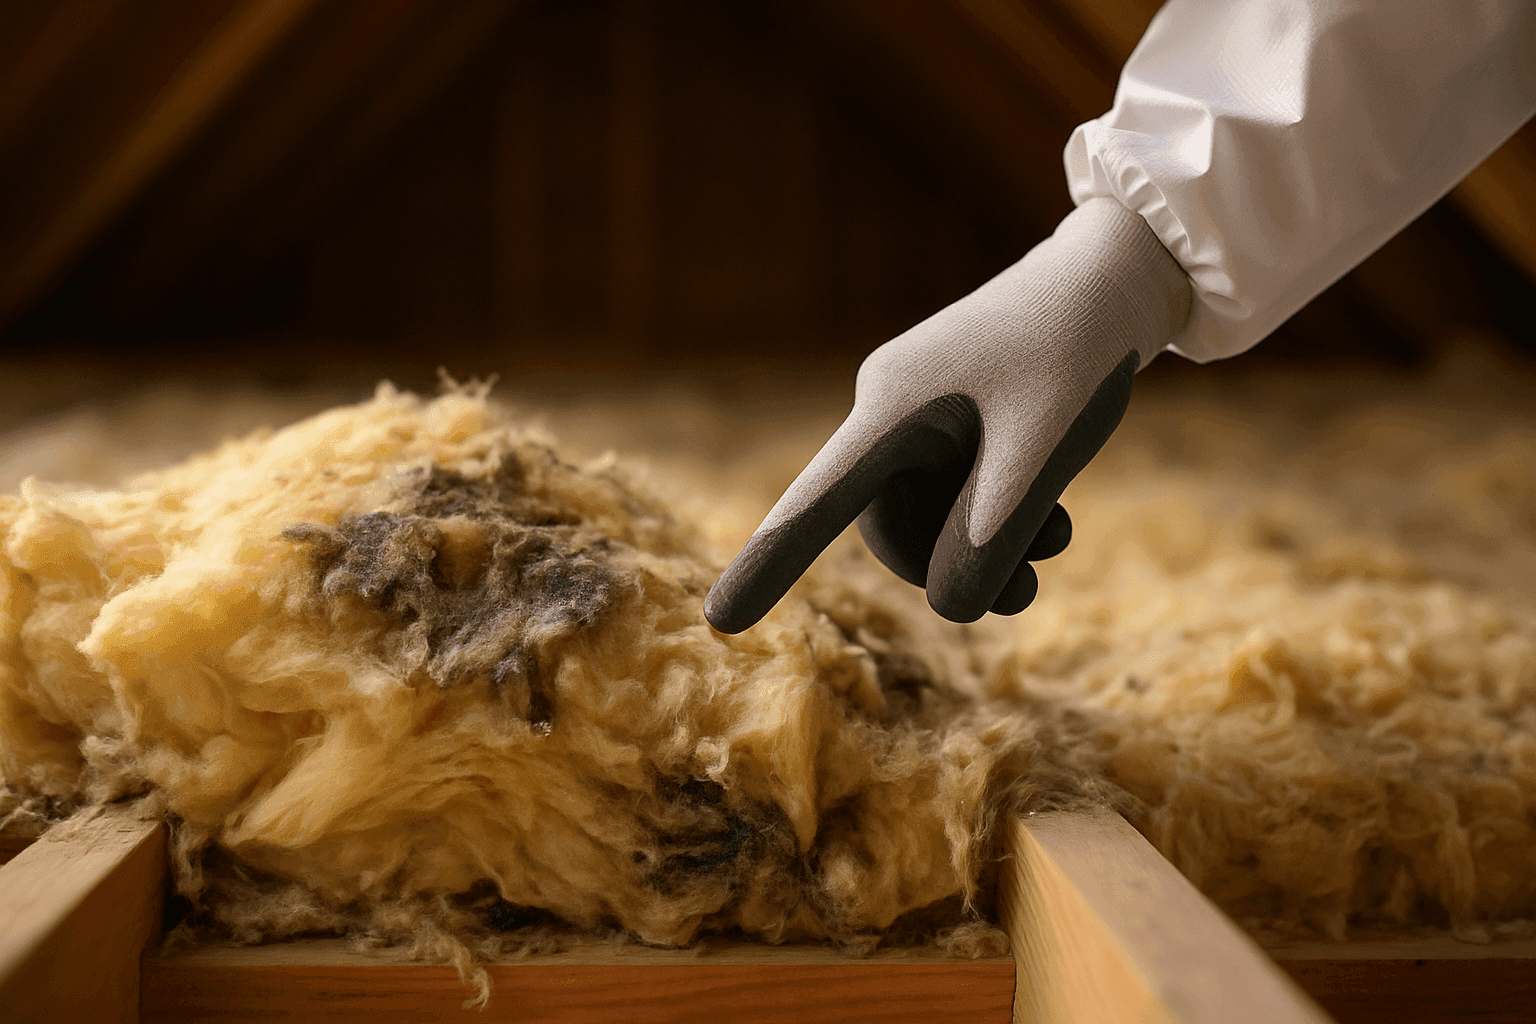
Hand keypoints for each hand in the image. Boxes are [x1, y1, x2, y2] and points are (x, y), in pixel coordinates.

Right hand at [705, 198, 1191, 632]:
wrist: (1117, 276)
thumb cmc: (1078, 350)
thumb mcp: (1044, 448)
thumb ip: (993, 533)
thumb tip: (948, 607)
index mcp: (892, 406)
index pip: (816, 501)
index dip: (768, 564)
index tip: (717, 620)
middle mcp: (890, 408)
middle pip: (887, 525)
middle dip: (949, 566)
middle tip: (1025, 593)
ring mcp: (921, 413)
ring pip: (929, 515)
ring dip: (985, 545)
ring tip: (1056, 544)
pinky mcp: (953, 417)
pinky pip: (955, 491)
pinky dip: (998, 518)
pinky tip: (1055, 520)